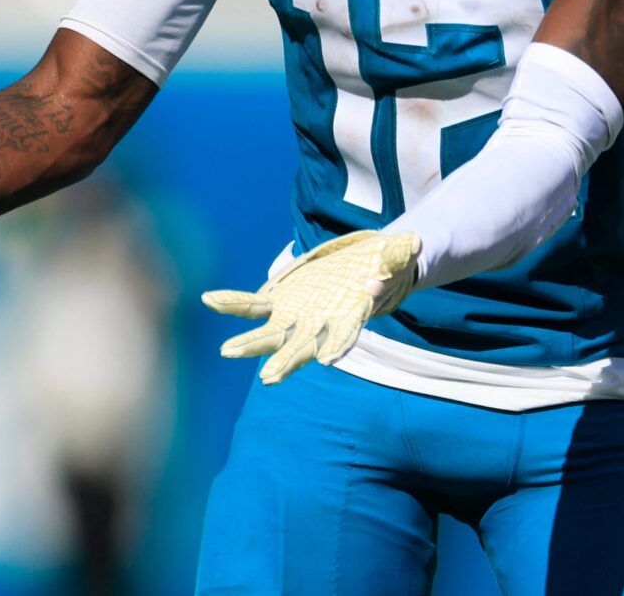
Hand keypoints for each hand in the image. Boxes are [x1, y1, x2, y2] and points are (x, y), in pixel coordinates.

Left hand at [201, 230, 419, 384]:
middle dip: (287, 361)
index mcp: (351, 315)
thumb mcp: (398, 256)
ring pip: (270, 334)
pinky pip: (252, 304)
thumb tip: (413, 244)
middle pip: (303, 346)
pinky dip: (232, 303)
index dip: (338, 345)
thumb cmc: (388, 263)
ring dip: (250, 344)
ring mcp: (297, 315)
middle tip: (270, 378)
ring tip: (226, 352)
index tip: (328, 360)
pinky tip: (210, 299)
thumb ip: (399, 256)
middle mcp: (321, 324)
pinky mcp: (281, 301)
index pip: (346, 335)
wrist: (365, 266)